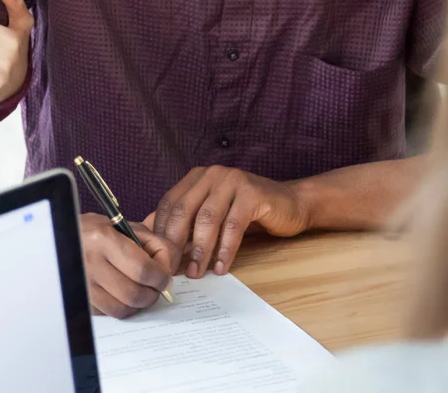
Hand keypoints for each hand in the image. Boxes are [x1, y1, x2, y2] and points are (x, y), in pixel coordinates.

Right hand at [81, 213, 178, 318]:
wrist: (62, 237)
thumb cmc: (99, 232)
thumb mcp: (128, 228)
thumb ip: (155, 245)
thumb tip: (168, 271)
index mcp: (104, 240)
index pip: (143, 270)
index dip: (161, 278)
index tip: (164, 278)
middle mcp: (90, 263)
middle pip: (134, 294)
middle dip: (152, 294)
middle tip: (155, 287)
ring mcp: (82, 284)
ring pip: (122, 309)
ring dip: (138, 304)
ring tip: (139, 290)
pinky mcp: (79, 299)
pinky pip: (108, 313)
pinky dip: (120, 307)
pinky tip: (120, 294)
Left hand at [152, 166, 308, 278]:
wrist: (290, 205)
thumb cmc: (247, 214)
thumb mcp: (213, 217)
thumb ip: (187, 226)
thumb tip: (157, 246)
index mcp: (196, 178)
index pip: (169, 204)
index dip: (161, 233)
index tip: (158, 260)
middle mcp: (212, 175)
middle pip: (184, 210)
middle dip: (175, 243)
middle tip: (172, 269)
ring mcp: (233, 181)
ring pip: (207, 219)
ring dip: (200, 250)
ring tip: (197, 272)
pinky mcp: (253, 194)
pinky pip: (233, 226)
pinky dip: (225, 250)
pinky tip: (222, 267)